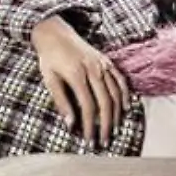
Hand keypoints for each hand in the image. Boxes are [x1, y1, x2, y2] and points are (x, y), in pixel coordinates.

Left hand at [31, 16, 129, 146]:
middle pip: (105, 103)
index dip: (90, 126)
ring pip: (115, 93)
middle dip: (105, 125)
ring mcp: (102, 65)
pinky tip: (126, 108)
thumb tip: (69, 125)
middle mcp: (93, 70)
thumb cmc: (49, 58)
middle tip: (104, 142)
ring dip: (116, 114)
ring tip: (114, 130)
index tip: (89, 141)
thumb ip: (61, 101)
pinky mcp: (107, 61)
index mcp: (77, 75)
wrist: (55, 33)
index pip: (87, 106)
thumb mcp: (49, 79)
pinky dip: (125, 94)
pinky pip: (120, 79)